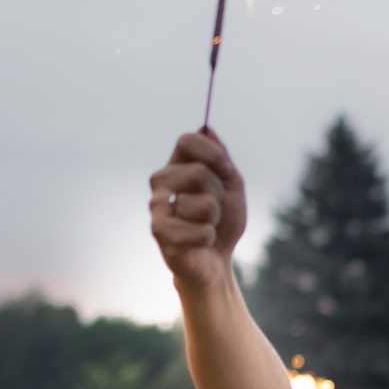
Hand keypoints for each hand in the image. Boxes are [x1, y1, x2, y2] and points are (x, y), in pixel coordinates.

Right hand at [148, 130, 247, 289]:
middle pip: (199, 171)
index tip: (226, 171)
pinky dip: (209, 238)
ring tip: (205, 227)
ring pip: (204, 204)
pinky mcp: (159, 232)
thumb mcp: (231, 185)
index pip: (188, 141)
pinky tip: (199, 242)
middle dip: (218, 193)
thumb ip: (221, 157)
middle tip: (214, 209)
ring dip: (214, 220)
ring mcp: (157, 206)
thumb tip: (205, 127)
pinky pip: (200, 230)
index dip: (214, 154)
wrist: (215, 261)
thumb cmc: (223, 222)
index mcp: (177, 165)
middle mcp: (161, 182)